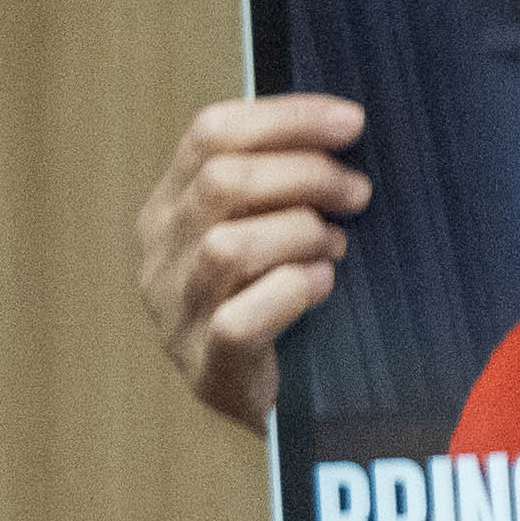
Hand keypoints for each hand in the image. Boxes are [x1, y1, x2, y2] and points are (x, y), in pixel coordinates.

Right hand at [136, 92, 370, 432]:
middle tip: (358, 193)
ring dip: (300, 235)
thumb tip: (345, 128)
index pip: (210, 134)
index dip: (285, 118)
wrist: (273, 402)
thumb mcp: (270, 229)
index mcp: (172, 208)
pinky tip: (323, 285)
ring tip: (335, 248)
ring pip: (228, 247)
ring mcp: (176, 313)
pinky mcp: (207, 365)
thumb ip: (282, 183)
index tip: (351, 121)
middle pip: (223, 182)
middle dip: (306, 175)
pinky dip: (291, 292)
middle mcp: (161, 254)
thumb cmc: (281, 301)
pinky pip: (239, 319)